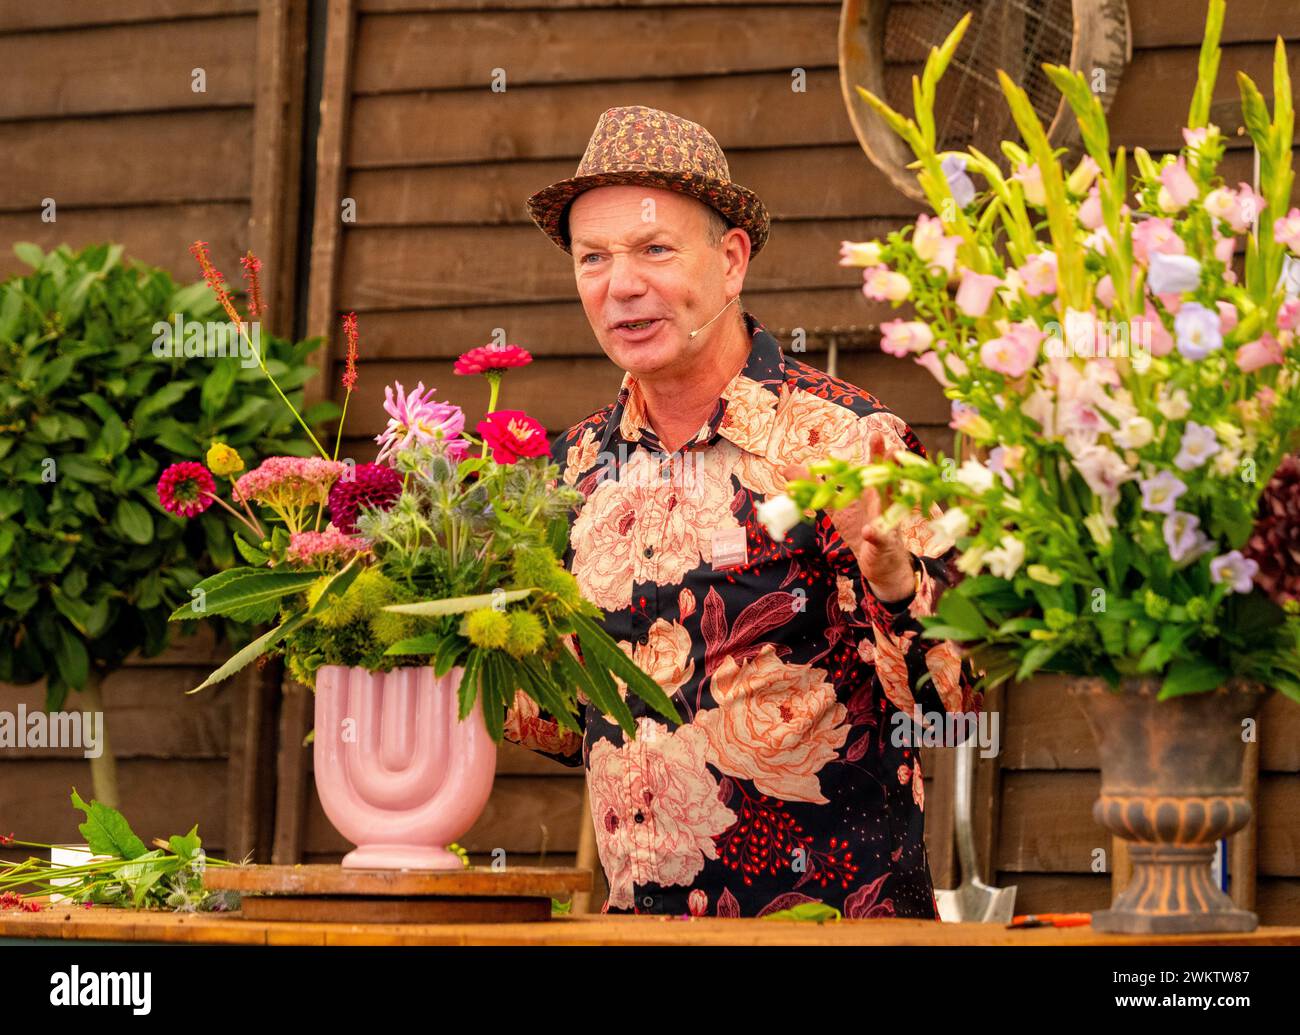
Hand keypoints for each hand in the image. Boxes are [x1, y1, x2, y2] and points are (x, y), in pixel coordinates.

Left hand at [782, 456, 914, 602]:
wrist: (879, 563)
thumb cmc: (860, 529)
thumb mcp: (835, 507)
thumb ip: (813, 487)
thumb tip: (786, 469)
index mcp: (871, 493)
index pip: (873, 470)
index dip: (875, 453)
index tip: (877, 434)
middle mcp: (882, 503)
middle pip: (886, 481)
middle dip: (887, 467)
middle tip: (890, 450)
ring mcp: (885, 523)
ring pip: (889, 506)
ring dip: (890, 493)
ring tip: (891, 482)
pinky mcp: (882, 543)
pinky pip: (879, 538)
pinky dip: (874, 534)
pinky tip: (869, 530)